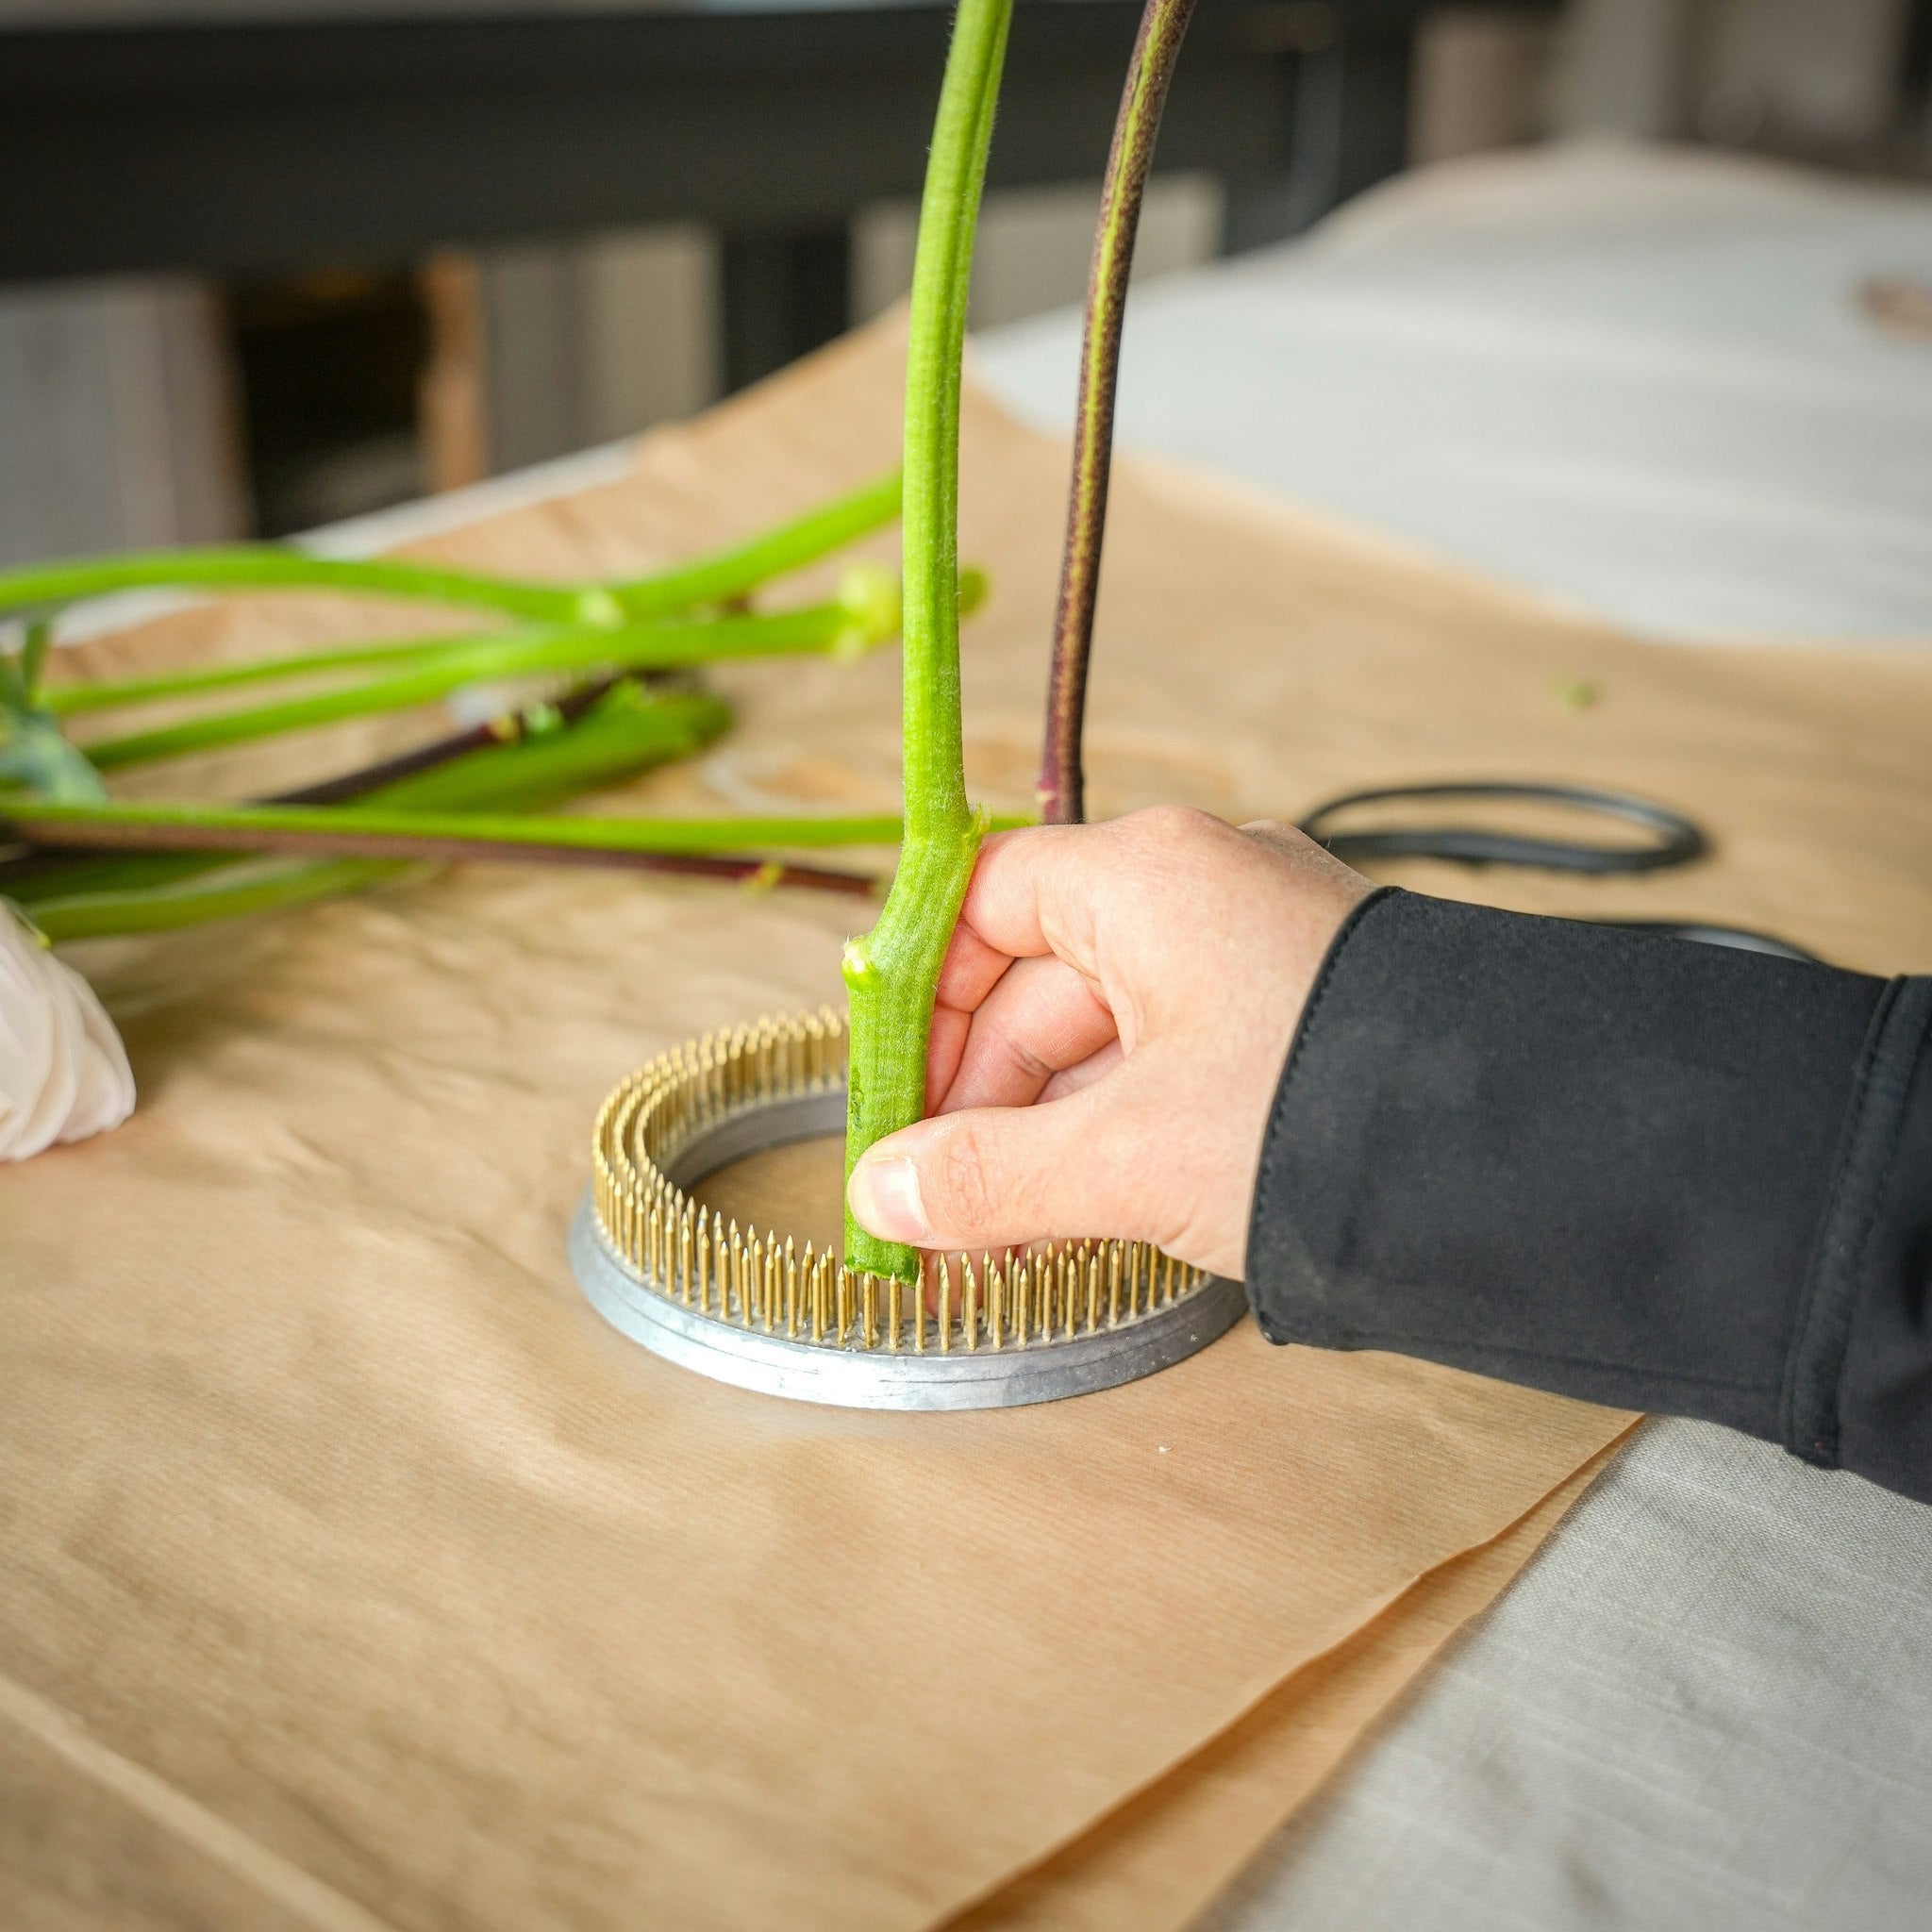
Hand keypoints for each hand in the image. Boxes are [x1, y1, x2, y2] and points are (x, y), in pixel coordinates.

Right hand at [845, 806, 1371, 1278]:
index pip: (986, 900)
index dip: (925, 999)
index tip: (893, 1102)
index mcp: (1150, 876)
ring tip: (1014, 1241)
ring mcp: (1266, 953)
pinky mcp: (1309, 1018)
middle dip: (985, 1104)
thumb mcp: (1127, 1156)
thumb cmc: (1321, 1115)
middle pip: (1043, 981)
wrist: (1539, 1158)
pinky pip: (1183, 1060)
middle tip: (944, 1214)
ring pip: (1114, 1034)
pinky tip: (1099, 1214)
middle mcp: (1206, 891)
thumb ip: (987, 1174)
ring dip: (1052, 1134)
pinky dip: (1129, 1131)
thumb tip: (878, 1195)